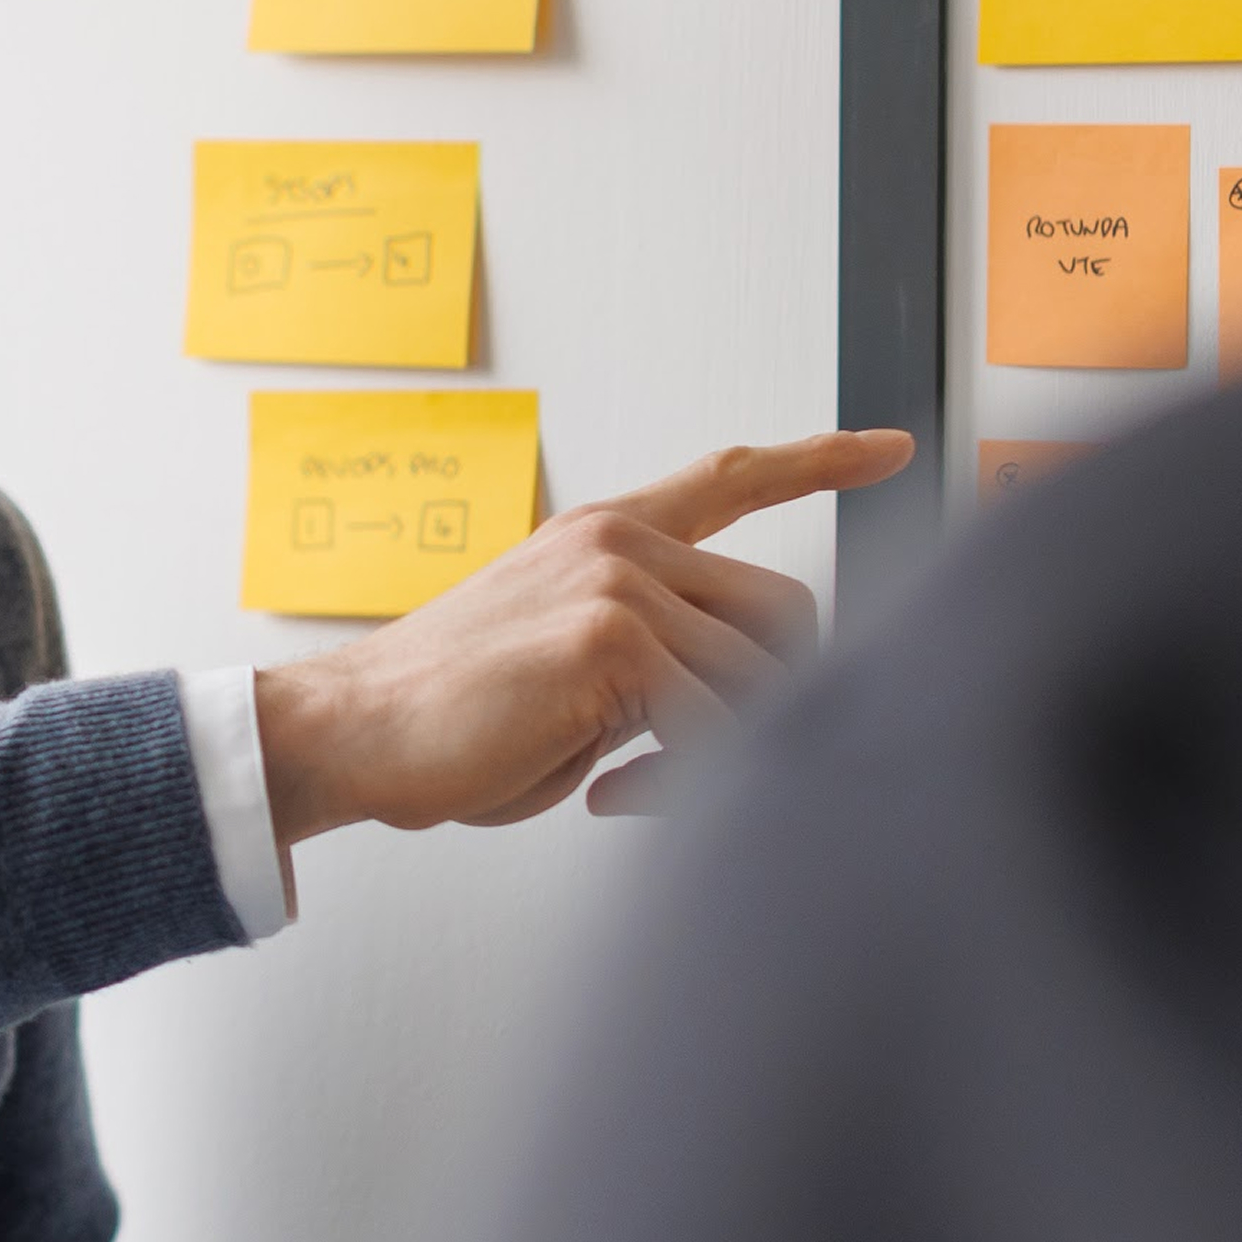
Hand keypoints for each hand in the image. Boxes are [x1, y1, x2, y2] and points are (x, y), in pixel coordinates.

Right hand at [251, 429, 914, 844]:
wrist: (351, 730)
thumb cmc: (445, 718)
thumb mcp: (565, 665)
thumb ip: (650, 658)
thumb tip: (737, 711)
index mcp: (605, 537)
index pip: (728, 477)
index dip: (818, 461)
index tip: (890, 448)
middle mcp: (621, 542)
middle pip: (786, 613)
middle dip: (775, 700)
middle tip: (704, 761)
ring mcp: (620, 580)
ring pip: (760, 679)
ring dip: (721, 755)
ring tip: (631, 787)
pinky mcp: (613, 636)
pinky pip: (713, 727)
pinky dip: (684, 782)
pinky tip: (609, 793)